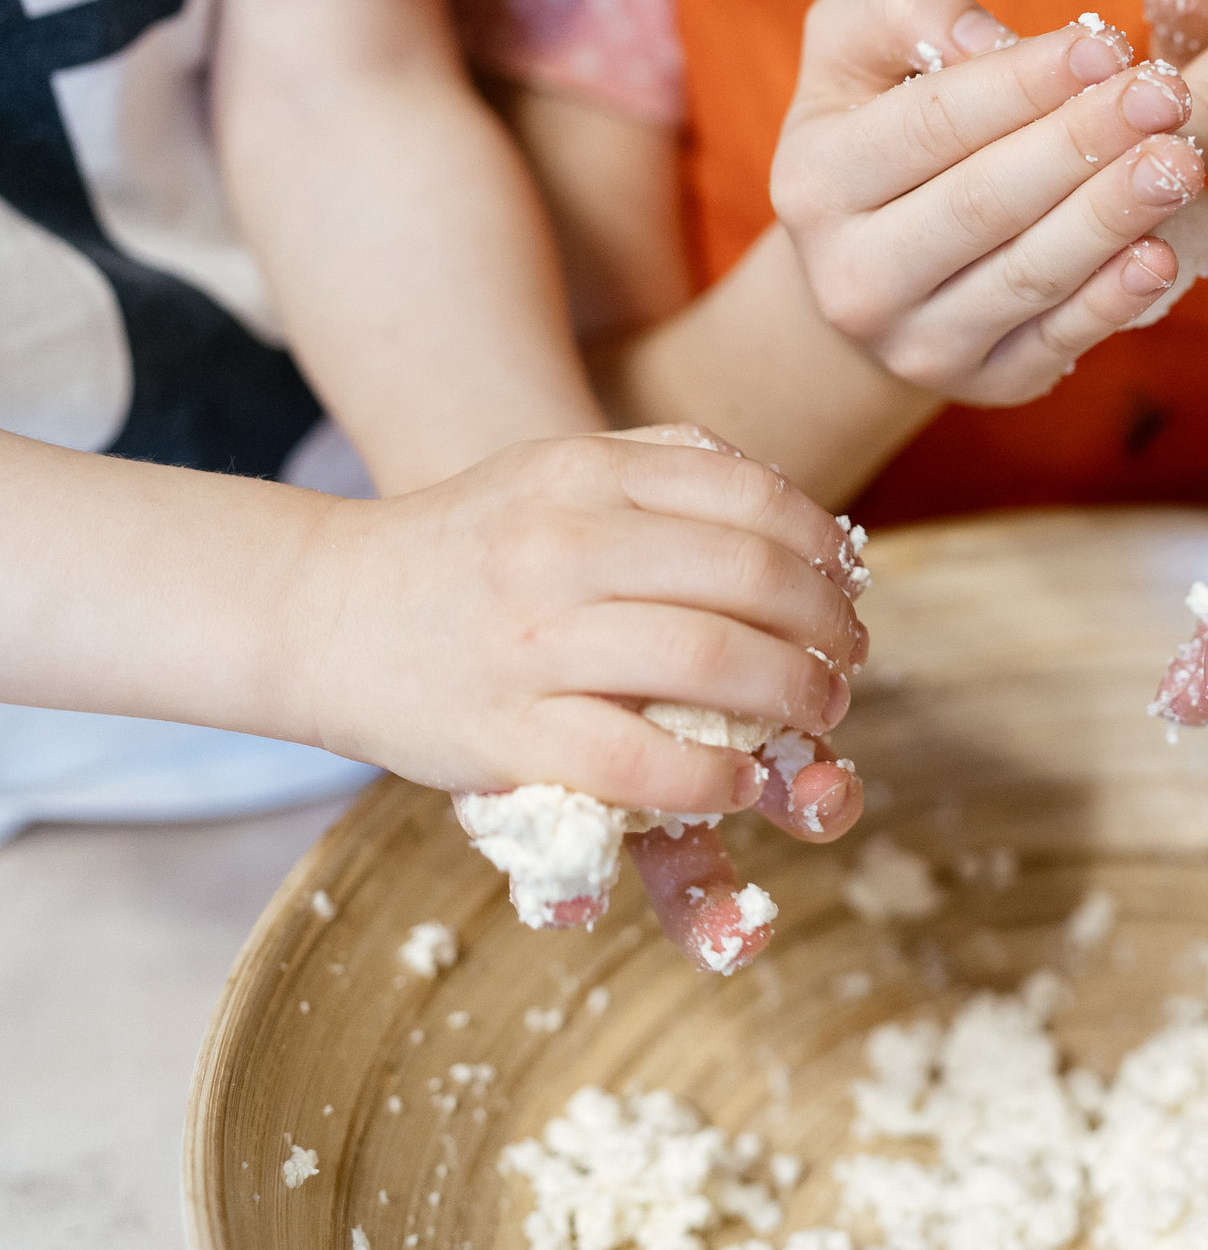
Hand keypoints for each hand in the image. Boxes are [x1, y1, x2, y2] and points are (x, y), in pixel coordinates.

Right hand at [282, 425, 868, 965]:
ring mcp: (533, 641)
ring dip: (795, 697)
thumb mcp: (556, 469)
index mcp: (584, 472)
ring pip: (713, 663)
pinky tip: (743, 780)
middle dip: (826, 629)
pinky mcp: (504, 733)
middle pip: (751, 580)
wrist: (318, 607)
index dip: (823, 548)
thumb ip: (665, 469)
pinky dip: (715, 778)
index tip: (846, 586)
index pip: (752, 499)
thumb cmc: (464, 545)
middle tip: (846, 661)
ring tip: (818, 714)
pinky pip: (641, 760)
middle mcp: (562, 545)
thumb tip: (792, 510)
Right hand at [769, 0, 1207, 405]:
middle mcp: (854, 275)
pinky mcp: (987, 383)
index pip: (934, 123)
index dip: (1026, 82)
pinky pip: (1058, 341)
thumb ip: (906, 9)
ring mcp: (918, 343)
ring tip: (1181, 164)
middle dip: (1083, 145)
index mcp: (816, 180)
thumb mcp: (858, 48)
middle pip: (984, 202)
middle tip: (1168, 98)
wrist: (873, 266)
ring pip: (1027, 274)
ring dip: (1112, 217)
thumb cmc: (882, 127)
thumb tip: (985, 40)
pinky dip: (1114, 301)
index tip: (1108, 44)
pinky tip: (1162, 256)